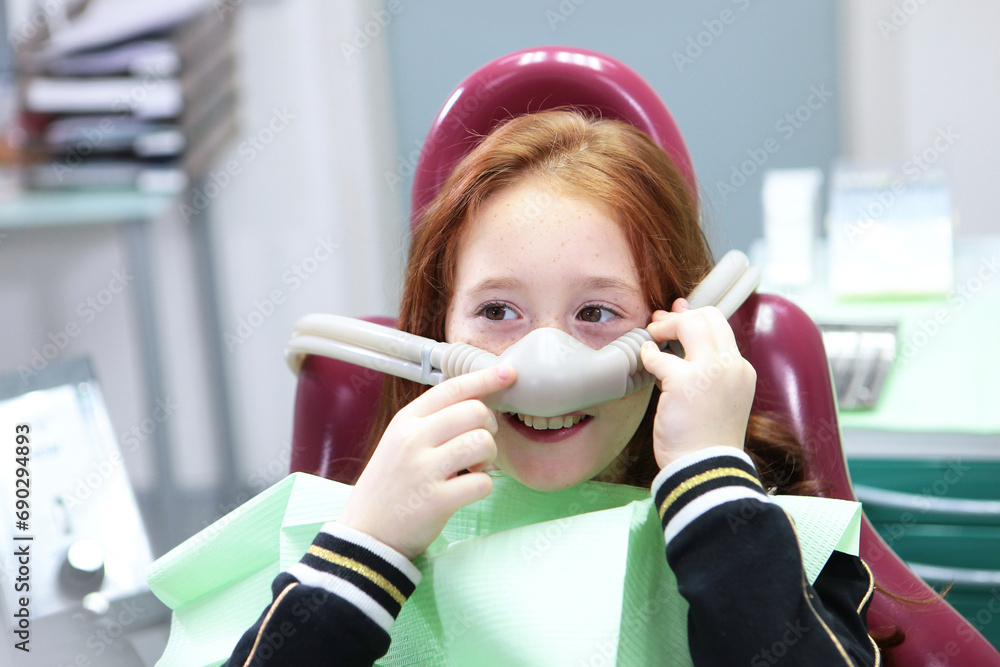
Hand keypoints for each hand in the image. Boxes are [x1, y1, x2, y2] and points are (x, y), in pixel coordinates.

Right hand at [337, 364, 515, 559]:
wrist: (366, 535)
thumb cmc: (390, 486)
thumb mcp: (400, 443)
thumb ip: (432, 422)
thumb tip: (479, 405)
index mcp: (405, 420)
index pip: (453, 388)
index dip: (486, 378)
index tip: (509, 373)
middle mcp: (413, 439)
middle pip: (475, 412)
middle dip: (488, 428)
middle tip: (477, 447)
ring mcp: (424, 469)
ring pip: (483, 442)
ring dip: (487, 458)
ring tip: (472, 469)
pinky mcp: (437, 500)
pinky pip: (483, 482)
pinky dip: (482, 487)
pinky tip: (465, 491)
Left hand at [639, 298, 755, 469]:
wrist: (705, 469)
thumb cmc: (704, 439)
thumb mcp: (713, 397)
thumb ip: (702, 367)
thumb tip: (682, 337)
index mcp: (740, 371)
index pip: (721, 326)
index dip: (695, 316)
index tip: (675, 317)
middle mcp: (731, 366)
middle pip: (709, 316)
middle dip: (680, 316)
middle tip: (658, 325)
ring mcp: (711, 372)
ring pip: (690, 324)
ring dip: (665, 326)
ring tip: (651, 337)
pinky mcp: (686, 383)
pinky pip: (660, 355)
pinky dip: (648, 353)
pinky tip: (644, 359)